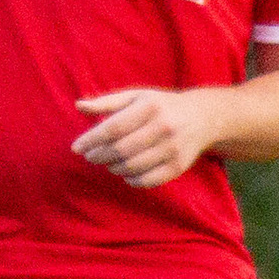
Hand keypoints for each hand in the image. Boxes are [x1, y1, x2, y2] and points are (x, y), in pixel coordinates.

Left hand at [72, 86, 227, 188]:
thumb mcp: (135, 97)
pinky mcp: (179, 166)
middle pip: (121, 149)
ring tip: (107, 163)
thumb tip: (78, 105)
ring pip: (132, 167)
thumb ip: (106, 102)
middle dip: (99, 156)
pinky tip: (124, 173)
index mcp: (150, 107)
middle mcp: (164, 127)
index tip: (76, 148)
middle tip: (90, 157)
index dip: (91, 140)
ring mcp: (173, 148)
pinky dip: (131, 180)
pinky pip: (148, 180)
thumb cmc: (160, 106)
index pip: (114, 127)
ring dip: (113, 168)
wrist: (202, 117)